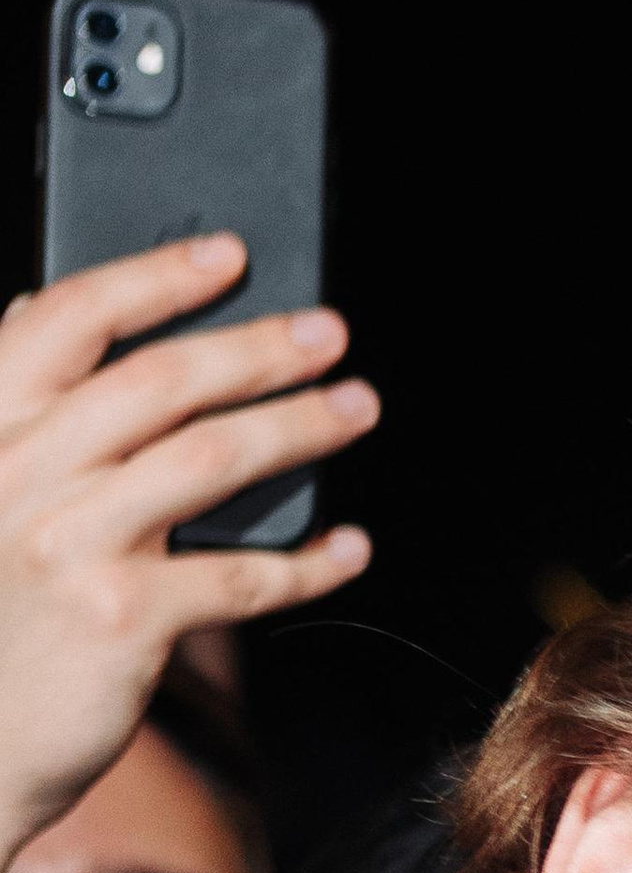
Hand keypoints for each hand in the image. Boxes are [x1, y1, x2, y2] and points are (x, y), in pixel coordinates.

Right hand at [0, 237, 375, 865]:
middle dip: (256, 347)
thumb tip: (83, 321)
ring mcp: (70, 541)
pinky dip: (305, 561)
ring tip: (356, 409)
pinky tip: (347, 548)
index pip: (73, 317)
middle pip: (160, 380)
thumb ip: (32, 418)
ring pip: (209, 461)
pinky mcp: (121, 618)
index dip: (155, 276)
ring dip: (297, 428)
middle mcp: (20, 469)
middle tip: (330, 332)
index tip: (227, 254)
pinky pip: (238, 575)